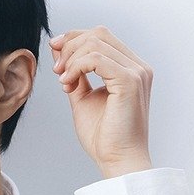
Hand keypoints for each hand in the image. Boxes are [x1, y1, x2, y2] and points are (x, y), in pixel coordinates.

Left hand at [49, 26, 152, 173]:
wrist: (117, 160)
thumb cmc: (104, 136)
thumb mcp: (83, 97)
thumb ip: (74, 72)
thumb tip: (58, 48)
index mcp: (130, 68)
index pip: (101, 36)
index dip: (73, 39)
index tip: (55, 56)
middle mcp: (138, 67)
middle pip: (98, 34)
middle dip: (69, 47)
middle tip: (57, 72)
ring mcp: (137, 72)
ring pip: (95, 43)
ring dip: (71, 59)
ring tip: (63, 82)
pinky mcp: (130, 81)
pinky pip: (96, 59)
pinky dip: (76, 67)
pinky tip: (68, 84)